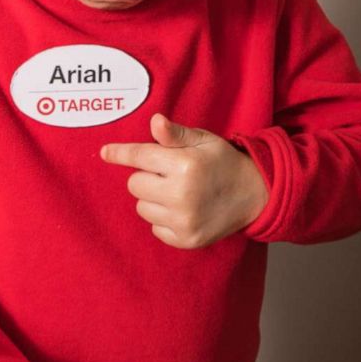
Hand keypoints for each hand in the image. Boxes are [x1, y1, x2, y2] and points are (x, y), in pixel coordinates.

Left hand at [100, 113, 267, 248]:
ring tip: (178, 192)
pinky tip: (183, 209)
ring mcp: (184, 220)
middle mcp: (182, 194)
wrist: (254, 194)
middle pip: (135, 184)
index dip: (120, 153)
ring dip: (153, 198)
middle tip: (169, 173)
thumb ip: (175, 134)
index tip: (105, 152)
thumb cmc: (223, 162)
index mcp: (185, 165)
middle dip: (147, 176)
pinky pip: (155, 227)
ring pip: (142, 207)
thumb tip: (155, 121)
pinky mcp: (186, 240)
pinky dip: (163, 218)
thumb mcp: (203, 140)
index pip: (140, 157)